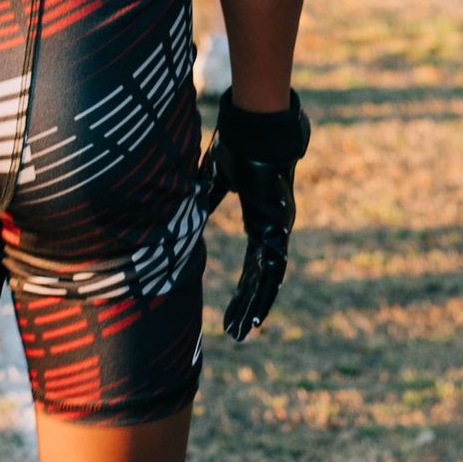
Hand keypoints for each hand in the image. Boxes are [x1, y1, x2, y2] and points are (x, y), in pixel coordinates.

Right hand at [198, 90, 310, 340]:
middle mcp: (272, 228)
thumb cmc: (237, 145)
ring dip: (255, 307)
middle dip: (248, 305)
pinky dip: (265, 295)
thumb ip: (204, 196)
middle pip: (259, 276)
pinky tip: (258, 316)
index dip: (245, 286)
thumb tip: (184, 205)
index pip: (252, 263)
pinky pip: (273, 271)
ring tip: (244, 333)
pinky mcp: (278, 229)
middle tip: (237, 332)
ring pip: (268, 279)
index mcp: (260, 218)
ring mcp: (277, 230)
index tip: (236, 307)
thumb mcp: (212, 177)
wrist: (258, 128)